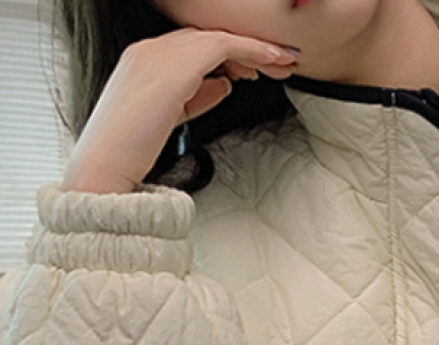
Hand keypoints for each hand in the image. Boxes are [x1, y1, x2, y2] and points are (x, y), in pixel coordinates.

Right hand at [63, 29, 298, 194]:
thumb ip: (196, 97)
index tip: (254, 70)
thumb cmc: (132, 152)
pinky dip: (251, 50)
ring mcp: (160, 54)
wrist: (106, 163)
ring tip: (283, 63)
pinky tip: (270, 62)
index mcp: (144, 60)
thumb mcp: (172, 118)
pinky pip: (222, 46)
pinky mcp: (175, 66)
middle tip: (279, 64)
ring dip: (255, 49)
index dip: (228, 54)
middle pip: (208, 37)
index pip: (194, 46)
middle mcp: (150, 49)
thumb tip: (225, 84)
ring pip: (218, 38)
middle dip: (247, 49)